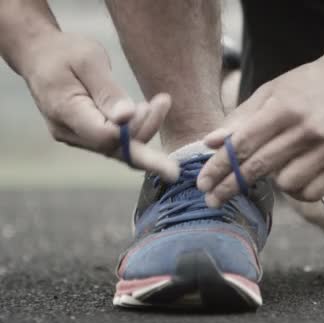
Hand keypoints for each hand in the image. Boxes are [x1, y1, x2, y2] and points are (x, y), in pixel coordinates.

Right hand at [18, 31, 178, 181]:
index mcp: (65, 111)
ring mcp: (76, 138)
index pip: (108, 136)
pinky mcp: (85, 136)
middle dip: (148, 130)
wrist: (39, 56)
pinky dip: (135, 130)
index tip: (156, 104)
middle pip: (117, 149)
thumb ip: (107, 91)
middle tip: (165, 102)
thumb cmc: (64, 53)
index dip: (137, 128)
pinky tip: (145, 110)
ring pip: (119, 148)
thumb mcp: (88, 61)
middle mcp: (69, 132)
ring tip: (159, 102)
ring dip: (144, 129)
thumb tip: (127, 118)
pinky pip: (115, 142)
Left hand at [198, 60, 323, 206]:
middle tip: (212, 199)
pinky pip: (311, 192)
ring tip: (278, 165)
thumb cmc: (306, 85)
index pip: (243, 144)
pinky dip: (297, 190)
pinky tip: (294, 176)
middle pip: (259, 167)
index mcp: (284, 108)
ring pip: (286, 184)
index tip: (203, 184)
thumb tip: (210, 143)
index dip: (219, 167)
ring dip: (273, 181)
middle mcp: (307, 129)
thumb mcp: (271, 91)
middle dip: (229, 186)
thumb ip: (240, 118)